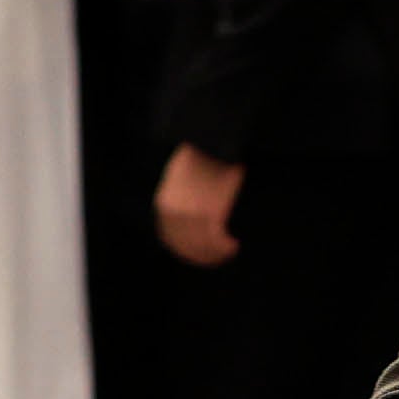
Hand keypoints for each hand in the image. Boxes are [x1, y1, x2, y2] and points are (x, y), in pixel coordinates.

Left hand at [154, 145, 245, 266]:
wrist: (209, 142)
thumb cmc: (199, 157)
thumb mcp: (178, 179)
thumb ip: (180, 200)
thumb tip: (190, 220)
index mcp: (164, 206)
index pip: (170, 239)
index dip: (186, 251)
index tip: (201, 254)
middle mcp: (173, 215)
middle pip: (186, 247)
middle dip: (203, 256)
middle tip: (220, 256)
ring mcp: (191, 216)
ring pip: (203, 247)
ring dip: (217, 253)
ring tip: (230, 249)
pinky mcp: (209, 215)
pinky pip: (217, 240)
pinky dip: (225, 247)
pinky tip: (234, 244)